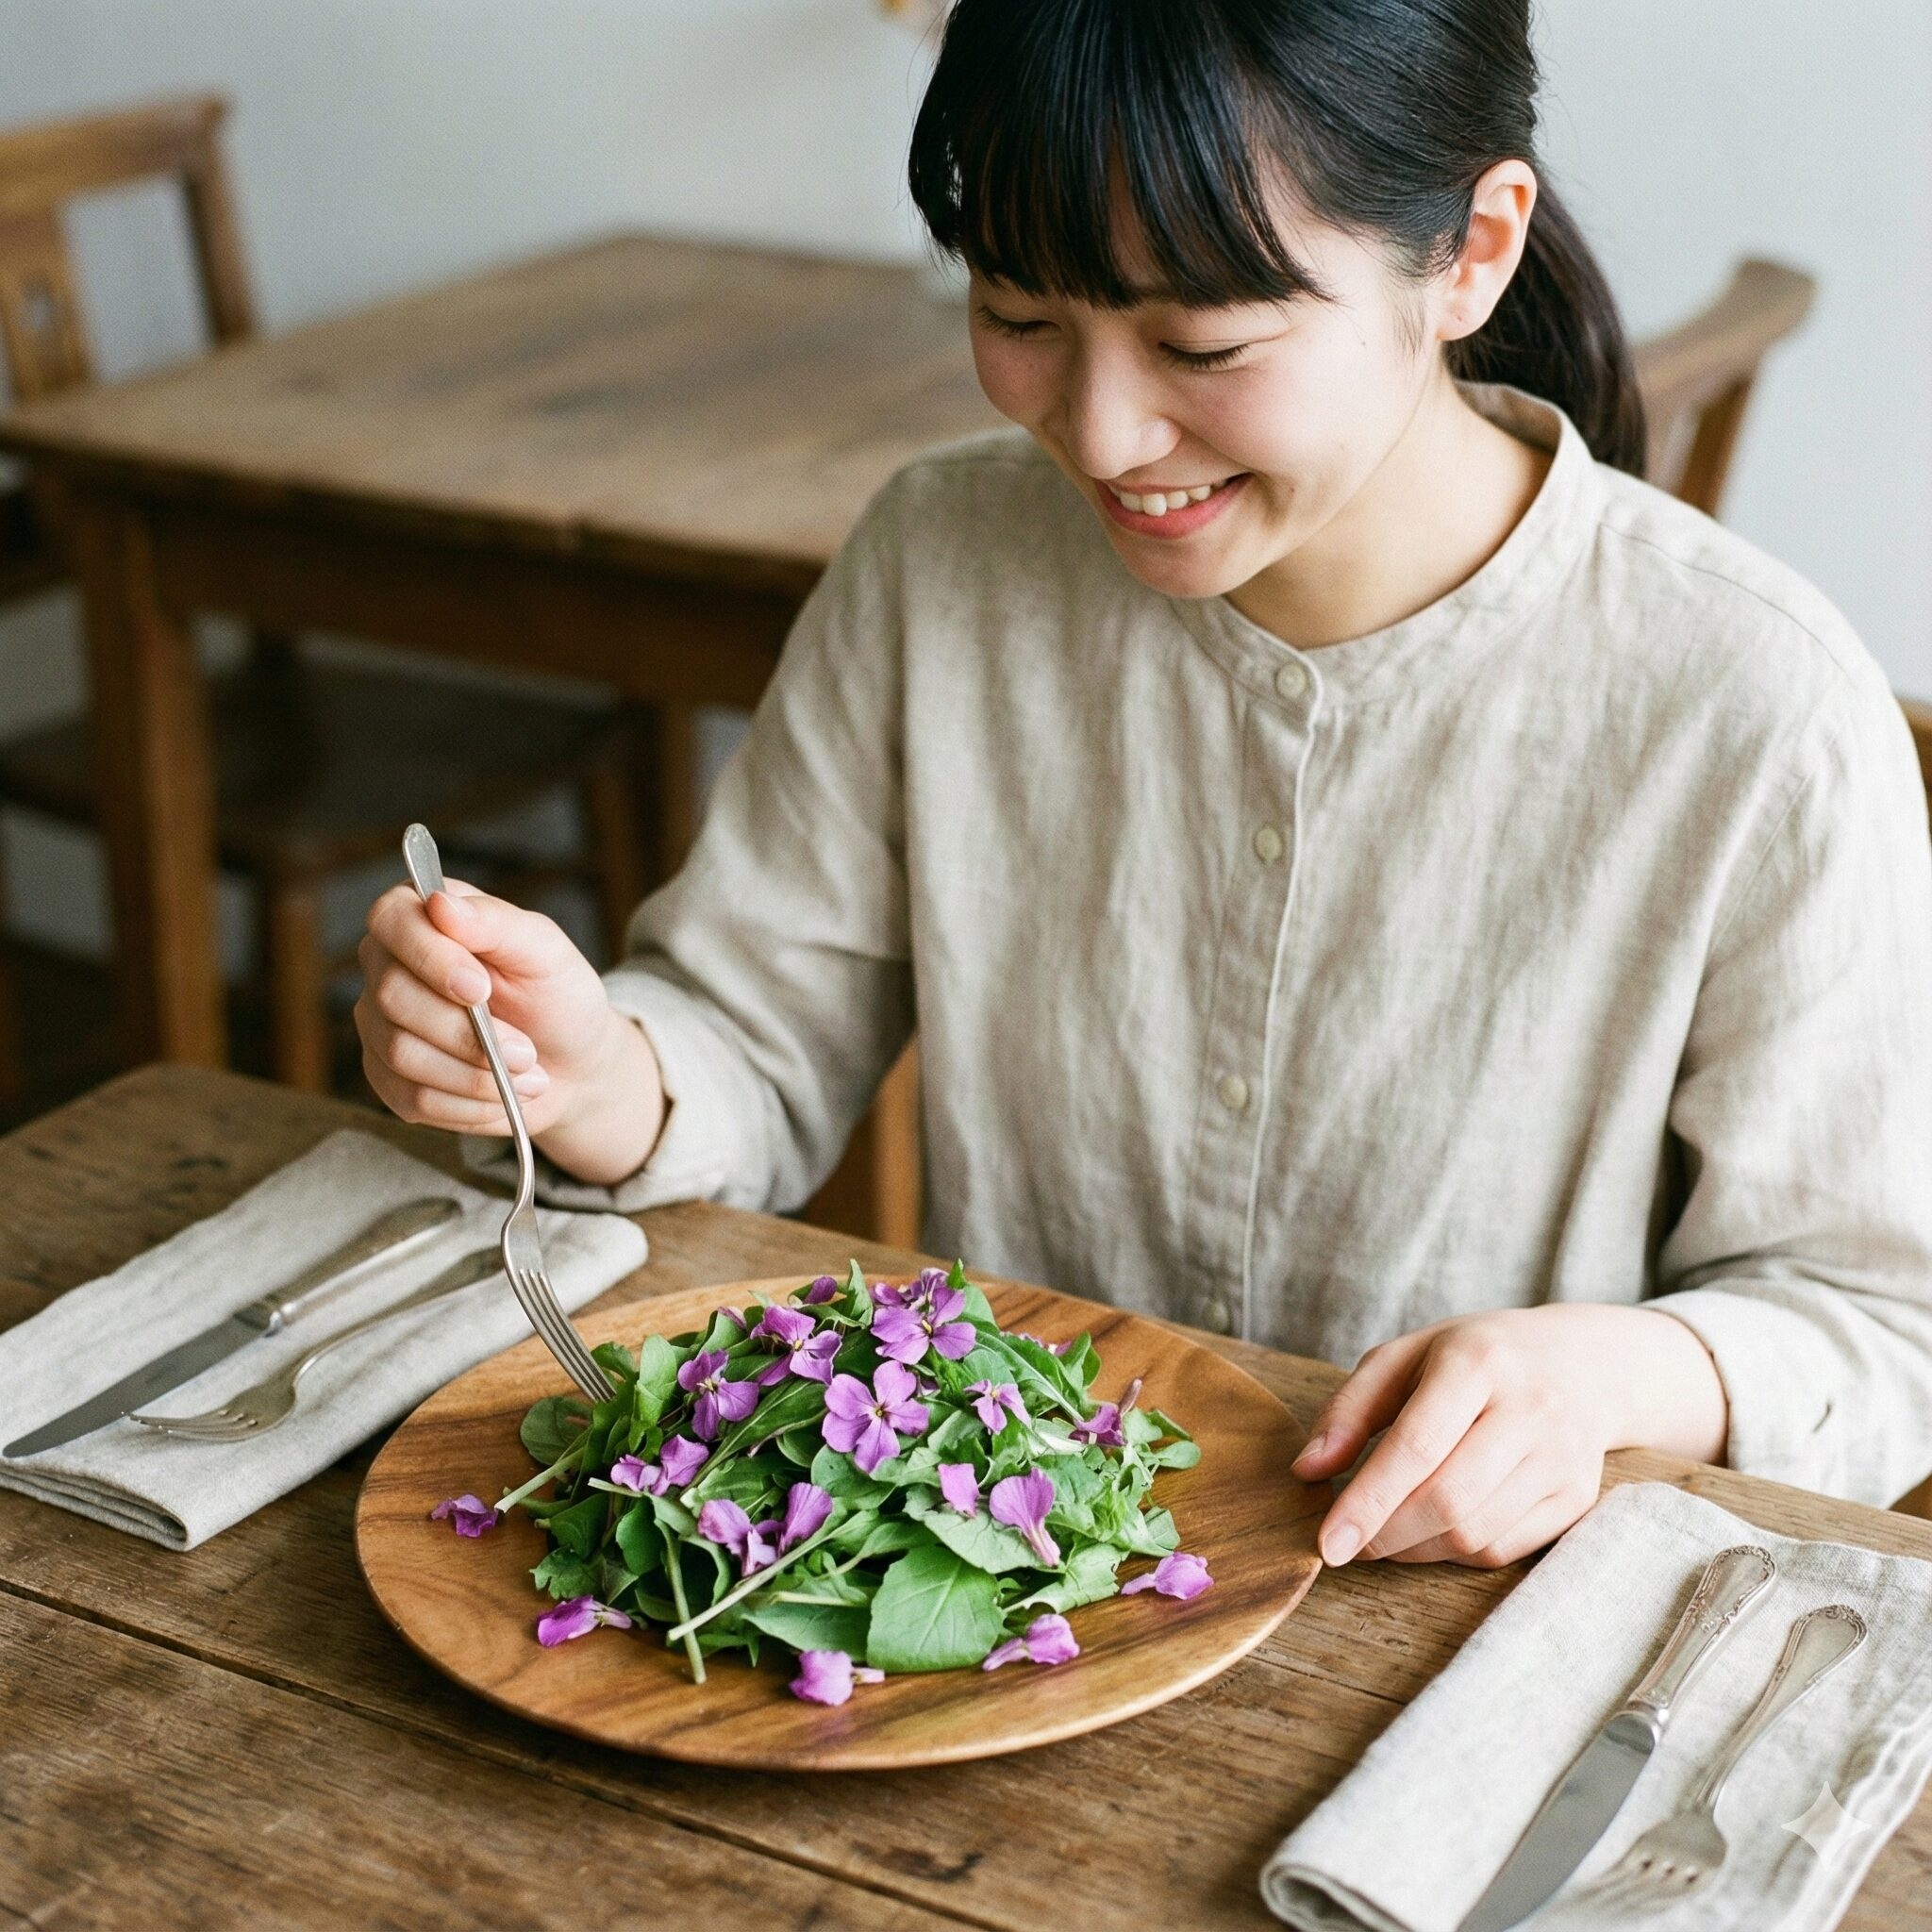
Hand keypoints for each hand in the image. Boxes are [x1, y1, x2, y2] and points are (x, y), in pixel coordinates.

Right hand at [356, 877, 624, 1139]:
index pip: (390, 919)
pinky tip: (503, 1093)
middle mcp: (389, 967)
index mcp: (423, 918)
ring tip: (525, 1070)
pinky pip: (412, 1099)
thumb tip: (440, 904)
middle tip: (525, 1047)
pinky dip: (469, 1104)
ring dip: (475, 1073)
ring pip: (401, 1053)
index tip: (479, 988)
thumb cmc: (557, 997)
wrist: (572, 1066)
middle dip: (466, 1031)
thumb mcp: (545, 952)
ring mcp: (381, 1025)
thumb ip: (497, 923)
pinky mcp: (388, 1079)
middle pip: (391, 995)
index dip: (429, 956)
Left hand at [1288, 1304, 1729, 1568]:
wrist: (1584, 1364)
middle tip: (1349, 1542)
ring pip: (1474, 1533)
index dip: (1368, 1502)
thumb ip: (1350, 1409)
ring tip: (1386, 1533)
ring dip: (1415, 1550)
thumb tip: (1307, 1470)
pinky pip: (1503, 1548)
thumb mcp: (1406, 1356)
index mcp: (1477, 1362)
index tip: (1327, 1543)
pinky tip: (1433, 1531)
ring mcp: (1560, 1457)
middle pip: (1448, 1500)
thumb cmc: (1475, 1358)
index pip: (1417, 1445)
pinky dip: (1454, 1552)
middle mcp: (1528, 1409)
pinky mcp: (1575, 1497)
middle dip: (1386, 1534)